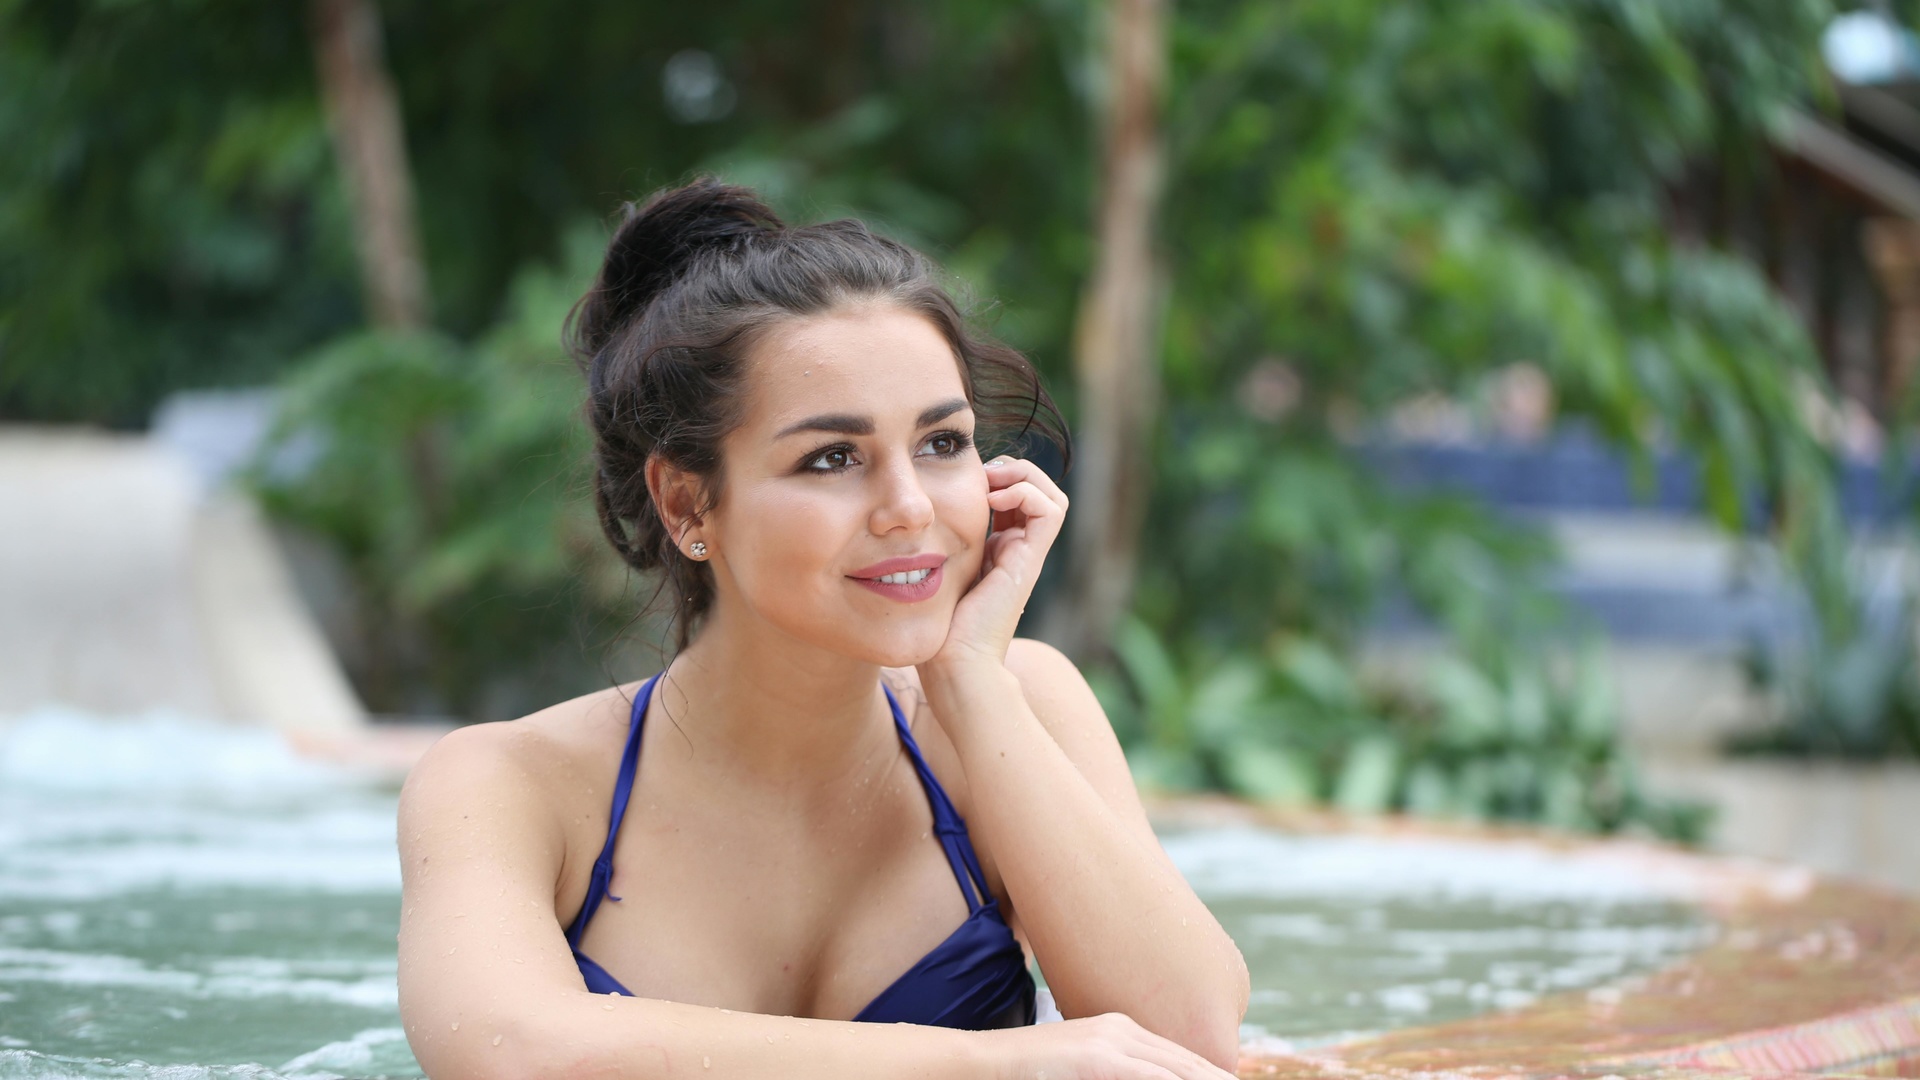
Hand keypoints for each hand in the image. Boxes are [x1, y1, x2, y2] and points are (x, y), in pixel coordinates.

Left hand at [924, 456, 1067, 673]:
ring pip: (1051, 495)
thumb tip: (914, 519)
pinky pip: (1050, 510)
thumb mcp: (933, 572)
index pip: (1012, 497)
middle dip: (1011, 471)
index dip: (994, 478)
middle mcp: (1018, 550)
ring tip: (989, 484)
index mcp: (998, 549)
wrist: (953, 662)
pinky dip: (1025, 493)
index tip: (963, 480)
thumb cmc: (936, 625)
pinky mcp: (1031, 560)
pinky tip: (992, 501)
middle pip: (1038, 491)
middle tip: (980, 476)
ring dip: (1022, 477)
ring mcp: (1028, 555)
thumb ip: (934, 547)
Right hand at [980, 1013, 1240, 1079]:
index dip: (1211, 1077)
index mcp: (1120, 1030)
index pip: (1181, 1059)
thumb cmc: (1028, 1073)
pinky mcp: (1097, 1058)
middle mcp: (1121, 1029)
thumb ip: (1112, 1069)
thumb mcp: (1081, 1068)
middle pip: (1188, 1064)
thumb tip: (1144, 1072)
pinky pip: (1150, 1076)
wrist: (981, 1062)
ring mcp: (1110, 1041)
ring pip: (1177, 1069)